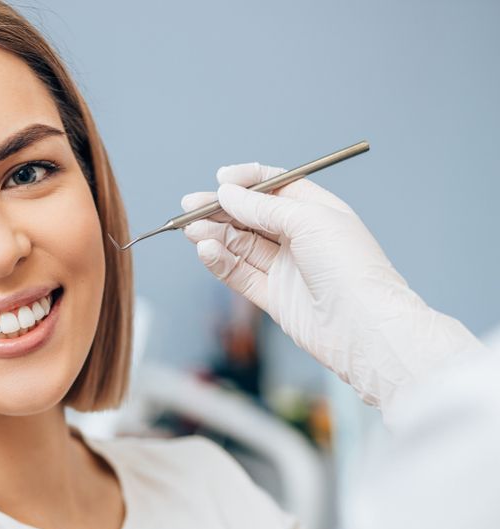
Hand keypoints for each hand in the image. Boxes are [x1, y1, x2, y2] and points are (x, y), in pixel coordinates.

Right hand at [181, 162, 480, 412]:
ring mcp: (286, 268)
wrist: (363, 326)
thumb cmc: (350, 267)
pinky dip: (220, 261)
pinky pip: (239, 274)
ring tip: (191, 230)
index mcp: (317, 212)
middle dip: (220, 209)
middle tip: (189, 206)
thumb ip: (263, 208)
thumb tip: (227, 194)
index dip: (247, 181)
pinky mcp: (273, 296)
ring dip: (214, 234)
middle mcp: (300, 238)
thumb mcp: (309, 221)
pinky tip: (206, 251)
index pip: (275, 188)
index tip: (220, 179)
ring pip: (240, 245)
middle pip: (251, 216)